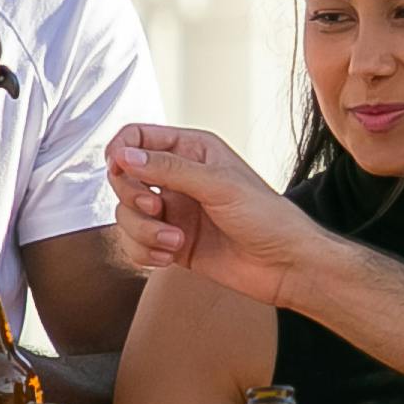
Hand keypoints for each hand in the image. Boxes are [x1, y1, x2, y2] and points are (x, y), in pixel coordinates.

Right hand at [104, 125, 312, 305]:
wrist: (284, 266)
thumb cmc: (267, 218)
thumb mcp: (219, 185)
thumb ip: (169, 169)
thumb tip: (125, 156)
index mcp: (192, 150)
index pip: (137, 138)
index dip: (121, 152)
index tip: (119, 170)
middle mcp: (178, 178)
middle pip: (124, 178)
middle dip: (134, 197)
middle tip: (158, 209)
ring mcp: (173, 211)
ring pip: (126, 215)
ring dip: (143, 231)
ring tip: (174, 241)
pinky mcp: (170, 242)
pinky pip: (135, 244)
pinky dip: (145, 252)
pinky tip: (170, 256)